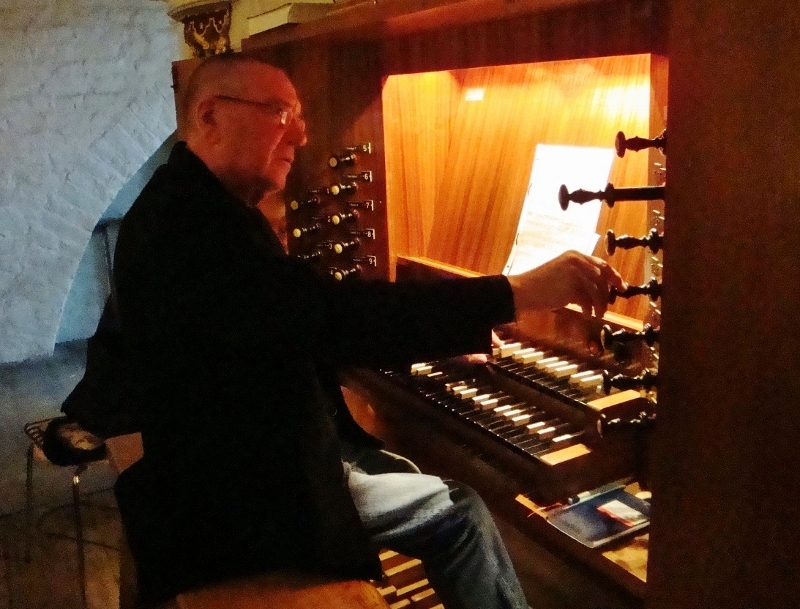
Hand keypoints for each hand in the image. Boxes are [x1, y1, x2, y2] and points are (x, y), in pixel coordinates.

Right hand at [506, 251, 625, 317]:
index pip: (601, 265)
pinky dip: (589, 309)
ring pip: (597, 291)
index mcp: (575, 255)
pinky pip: (588, 300)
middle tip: (610, 305)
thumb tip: (599, 290)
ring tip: (597, 314)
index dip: (614, 276)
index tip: (621, 287)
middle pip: (603, 278)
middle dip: (609, 293)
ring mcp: (575, 273)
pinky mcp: (572, 286)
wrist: (523, 290)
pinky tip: (586, 315)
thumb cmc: (539, 286)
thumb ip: (580, 277)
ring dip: (599, 305)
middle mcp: (577, 261)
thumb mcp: (562, 275)